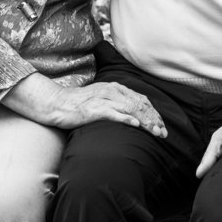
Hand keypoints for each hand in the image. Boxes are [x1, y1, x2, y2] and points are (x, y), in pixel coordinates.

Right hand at [53, 82, 167, 135]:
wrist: (58, 103)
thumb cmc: (80, 105)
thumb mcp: (102, 100)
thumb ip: (117, 104)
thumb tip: (134, 115)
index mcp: (116, 88)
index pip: (142, 99)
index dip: (154, 113)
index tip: (162, 126)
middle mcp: (112, 90)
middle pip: (140, 104)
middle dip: (154, 119)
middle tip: (163, 133)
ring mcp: (104, 98)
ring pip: (131, 108)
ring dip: (145, 121)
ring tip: (155, 132)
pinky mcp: (94, 108)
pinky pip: (114, 113)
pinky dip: (126, 118)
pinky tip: (136, 125)